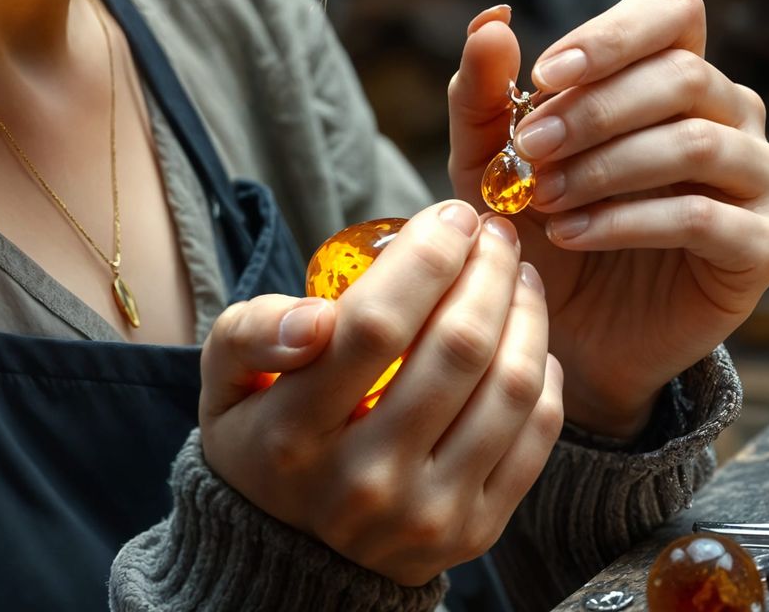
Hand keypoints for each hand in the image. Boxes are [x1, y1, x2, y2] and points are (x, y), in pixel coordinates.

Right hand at [198, 200, 564, 586]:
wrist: (289, 553)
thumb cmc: (260, 432)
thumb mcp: (225, 375)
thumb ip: (253, 331)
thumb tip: (315, 316)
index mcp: (293, 433)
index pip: (377, 325)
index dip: (427, 257)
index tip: (450, 215)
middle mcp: (364, 482)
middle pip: (456, 350)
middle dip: (487, 270)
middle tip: (493, 232)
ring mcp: (425, 514)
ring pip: (509, 391)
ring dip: (525, 312)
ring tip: (516, 272)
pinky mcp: (473, 534)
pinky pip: (534, 440)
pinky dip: (544, 374)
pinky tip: (528, 335)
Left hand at [447, 0, 768, 439]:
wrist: (564, 324)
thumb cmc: (536, 220)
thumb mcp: (489, 155)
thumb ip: (485, 90)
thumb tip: (491, 21)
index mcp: (675, 68)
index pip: (673, 10)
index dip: (613, 34)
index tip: (544, 75)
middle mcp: (729, 112)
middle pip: (682, 74)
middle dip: (593, 110)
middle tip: (530, 149)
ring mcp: (756, 177)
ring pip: (695, 141)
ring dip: (605, 166)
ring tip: (543, 196)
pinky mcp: (761, 246)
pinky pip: (701, 217)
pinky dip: (624, 221)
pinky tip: (570, 234)